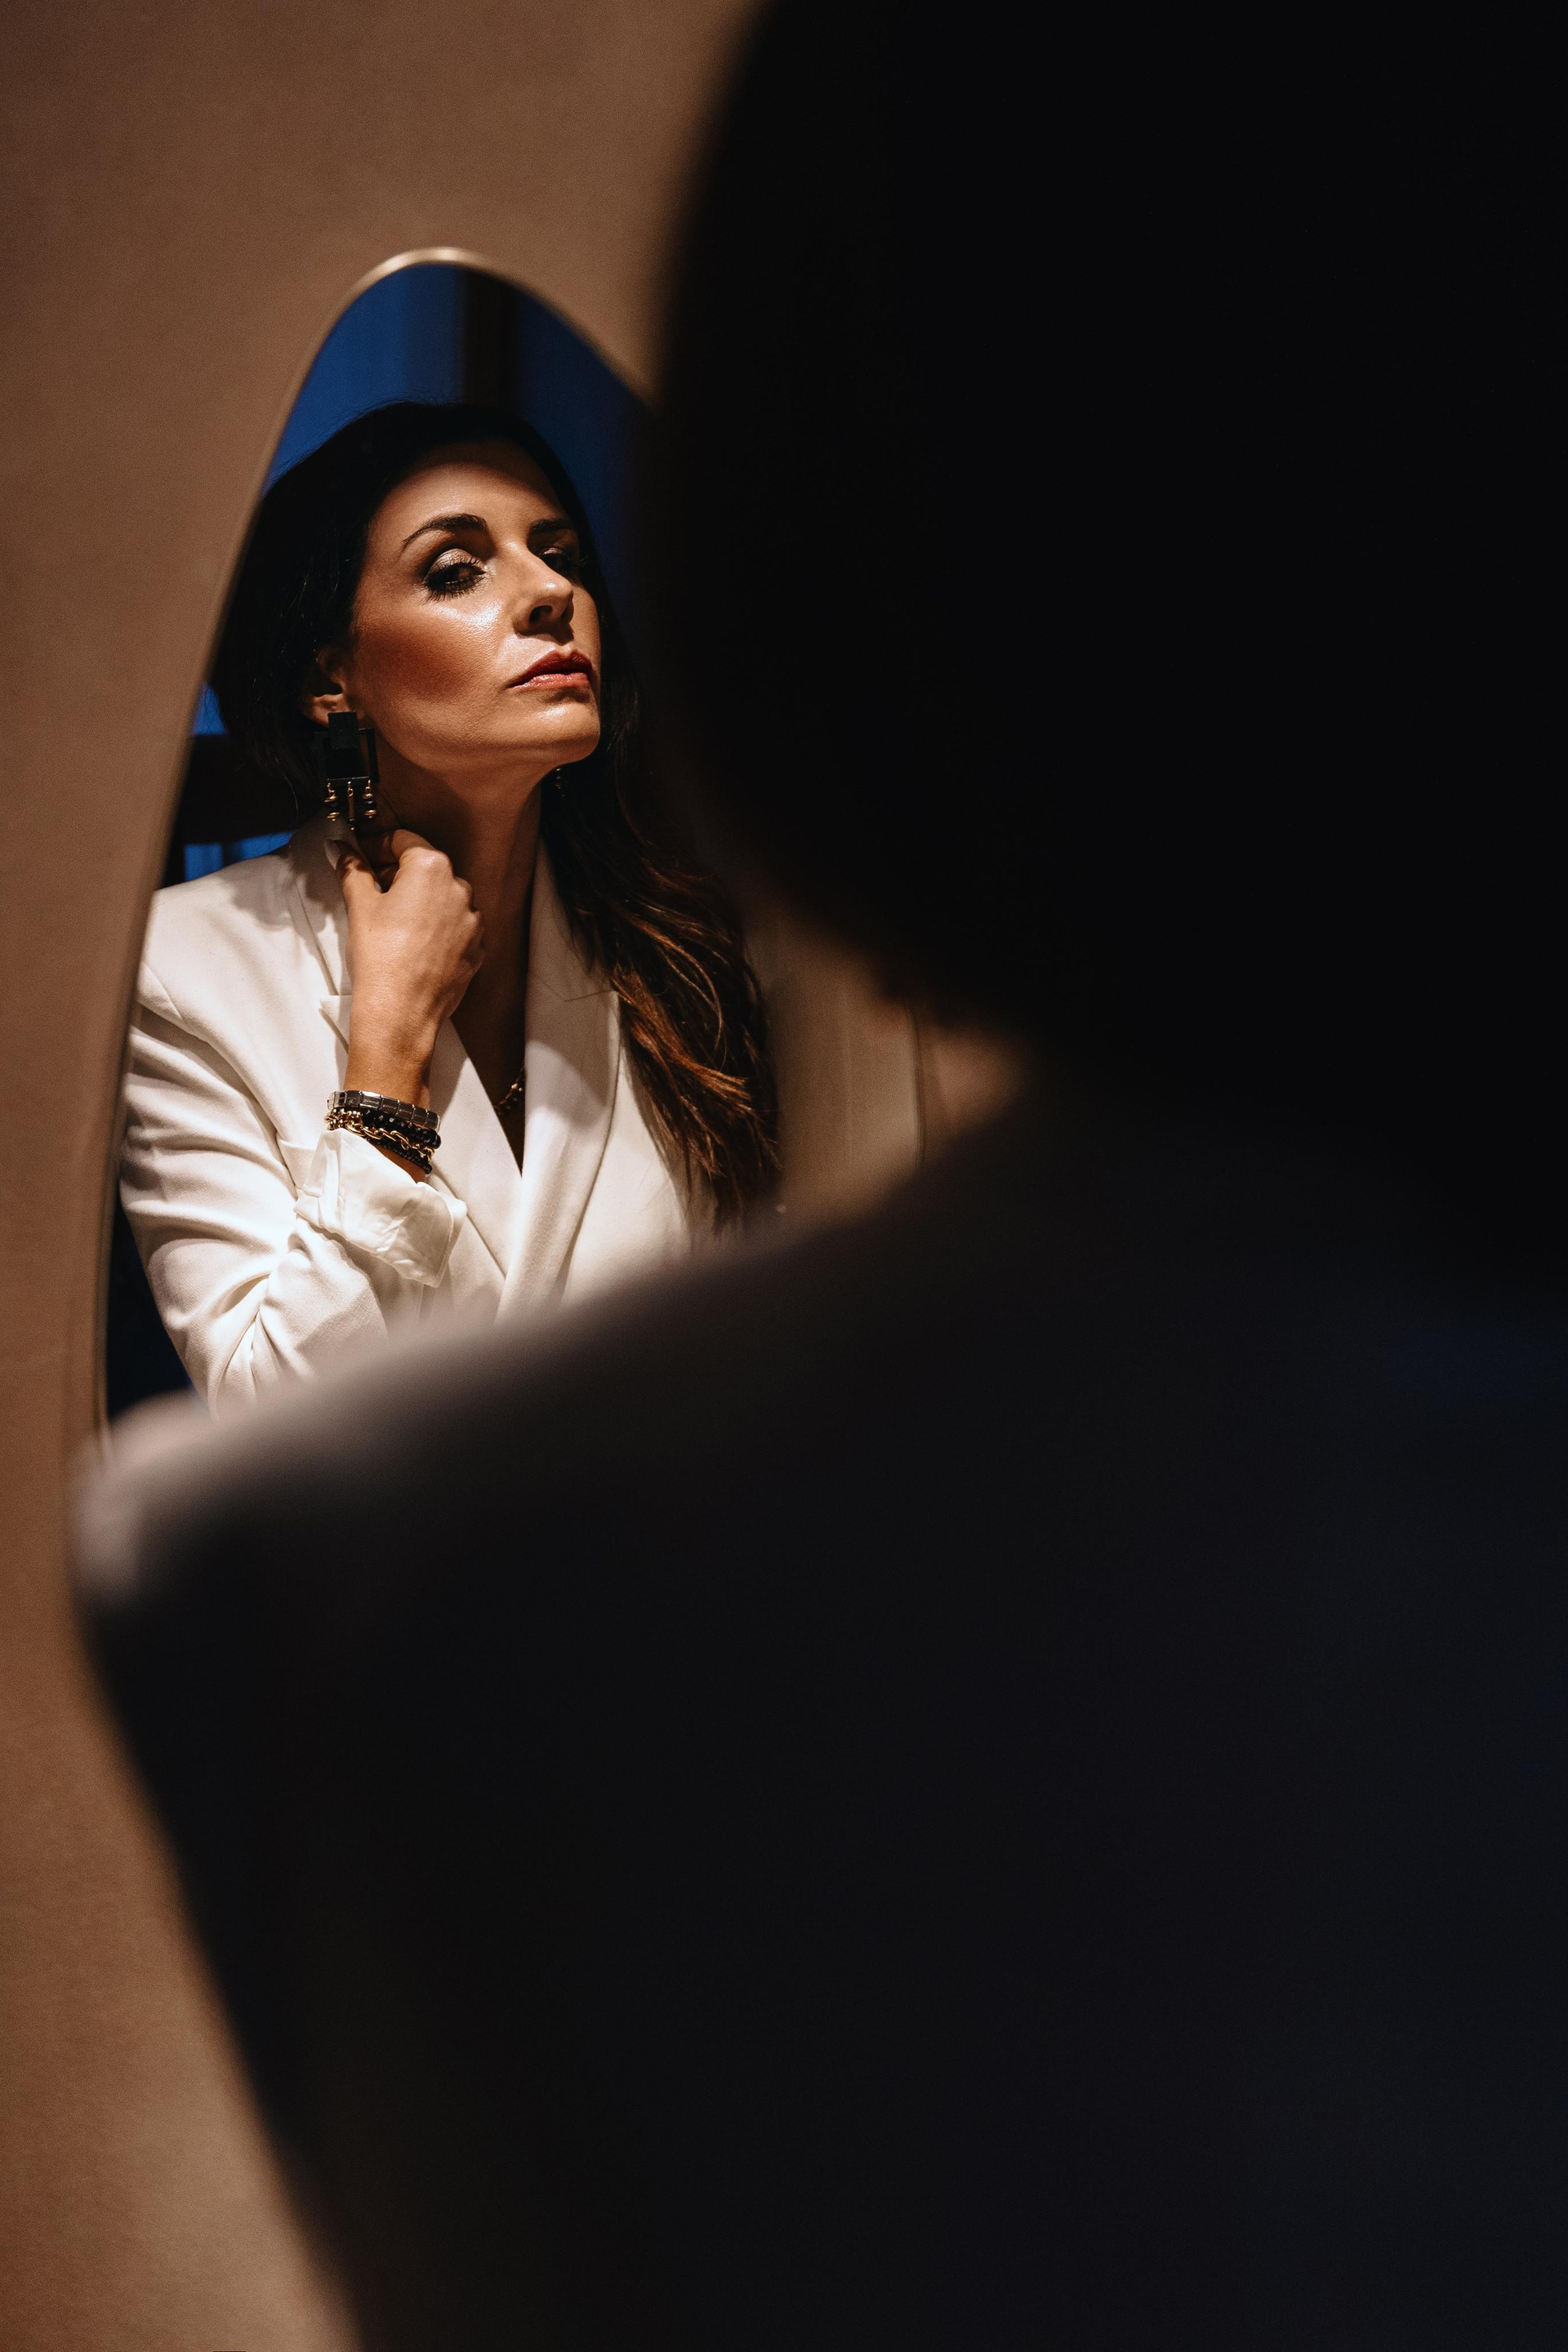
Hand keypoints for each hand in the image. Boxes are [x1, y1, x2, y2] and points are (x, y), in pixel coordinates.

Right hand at [339, 830, 483, 1104]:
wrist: (402, 1013)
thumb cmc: (380, 958)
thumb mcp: (360, 906)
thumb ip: (352, 870)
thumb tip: (341, 849)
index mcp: (432, 868)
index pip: (403, 840)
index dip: (378, 846)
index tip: (362, 856)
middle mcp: (460, 889)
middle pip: (426, 868)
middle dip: (398, 874)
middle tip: (371, 889)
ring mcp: (473, 921)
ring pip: (442, 898)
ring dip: (419, 901)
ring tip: (392, 922)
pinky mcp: (477, 948)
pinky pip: (455, 926)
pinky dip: (436, 927)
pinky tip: (413, 944)